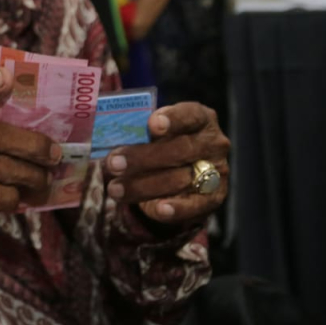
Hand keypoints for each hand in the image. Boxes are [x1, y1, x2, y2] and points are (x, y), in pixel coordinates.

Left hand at [104, 102, 229, 224]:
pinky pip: (195, 205)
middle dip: (143, 158)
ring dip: (144, 186)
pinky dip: (176, 208)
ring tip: (116, 190)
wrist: (181, 171)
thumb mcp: (153, 132)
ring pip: (181, 179)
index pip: (190, 115)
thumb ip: (140, 133)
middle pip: (181, 149)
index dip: (173, 119)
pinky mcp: (214, 197)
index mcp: (200, 118)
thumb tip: (108, 142)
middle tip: (113, 164)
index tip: (152, 125)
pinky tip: (157, 209)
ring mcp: (217, 171)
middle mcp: (213, 143)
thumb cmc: (161, 143)